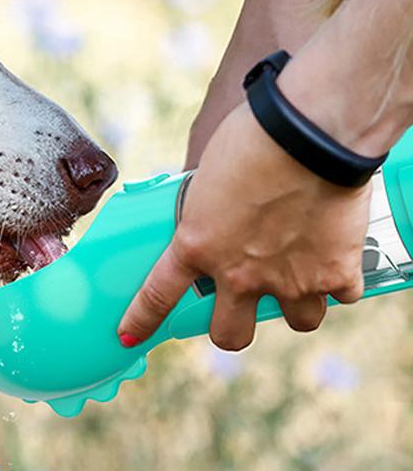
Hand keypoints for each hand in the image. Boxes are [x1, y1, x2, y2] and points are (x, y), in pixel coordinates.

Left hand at [118, 102, 369, 350]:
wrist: (307, 134)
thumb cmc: (251, 137)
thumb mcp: (206, 175)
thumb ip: (204, 206)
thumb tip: (209, 211)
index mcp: (197, 244)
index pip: (158, 294)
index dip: (141, 320)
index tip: (129, 336)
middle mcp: (239, 273)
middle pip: (230, 335)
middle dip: (232, 326)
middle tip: (240, 302)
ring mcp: (289, 280)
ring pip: (296, 321)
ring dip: (297, 302)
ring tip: (300, 272)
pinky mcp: (335, 274)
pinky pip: (341, 294)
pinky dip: (340, 278)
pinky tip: (337, 253)